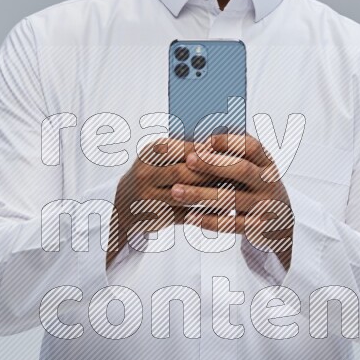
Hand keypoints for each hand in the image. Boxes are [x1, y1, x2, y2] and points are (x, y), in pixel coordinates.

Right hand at [106, 137, 226, 267]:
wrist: (123, 206)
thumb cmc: (151, 175)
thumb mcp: (158, 158)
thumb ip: (183, 149)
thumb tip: (218, 142)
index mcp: (149, 154)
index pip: (178, 148)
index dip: (203, 149)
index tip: (227, 149)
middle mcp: (145, 174)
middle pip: (181, 172)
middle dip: (209, 171)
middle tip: (236, 170)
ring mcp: (149, 197)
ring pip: (184, 194)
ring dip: (210, 192)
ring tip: (234, 188)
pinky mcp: (157, 217)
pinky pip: (186, 215)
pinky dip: (206, 212)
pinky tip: (225, 209)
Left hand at [171, 132, 294, 272]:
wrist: (281, 221)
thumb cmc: (255, 187)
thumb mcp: (254, 168)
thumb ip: (233, 153)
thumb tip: (198, 140)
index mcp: (266, 163)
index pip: (252, 147)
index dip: (229, 142)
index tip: (205, 140)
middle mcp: (268, 183)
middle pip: (242, 170)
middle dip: (213, 164)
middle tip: (188, 159)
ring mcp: (264, 206)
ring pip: (231, 199)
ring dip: (201, 195)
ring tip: (176, 191)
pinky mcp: (256, 227)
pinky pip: (230, 224)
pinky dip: (208, 221)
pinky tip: (189, 217)